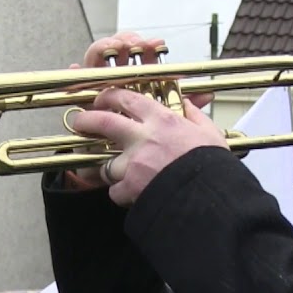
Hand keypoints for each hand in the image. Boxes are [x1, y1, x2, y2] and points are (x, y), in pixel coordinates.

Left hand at [63, 33, 215, 192]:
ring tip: (105, 172)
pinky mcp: (131, 187)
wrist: (211, 196)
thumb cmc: (213, 166)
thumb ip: (195, 116)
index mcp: (162, 121)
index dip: (109, 97)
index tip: (102, 99)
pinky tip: (129, 194)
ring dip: (105, 168)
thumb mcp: (209, 133)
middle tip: (80, 123)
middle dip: (86, 120)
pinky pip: (114, 190)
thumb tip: (188, 104)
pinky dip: (120, 193)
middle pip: (102, 122)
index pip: (127, 99)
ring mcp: (134, 163)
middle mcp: (143, 138)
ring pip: (104, 162)